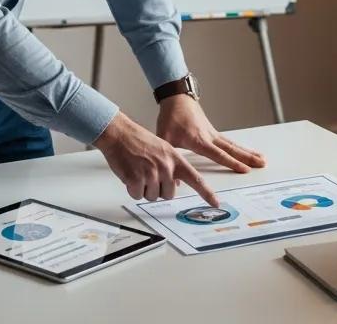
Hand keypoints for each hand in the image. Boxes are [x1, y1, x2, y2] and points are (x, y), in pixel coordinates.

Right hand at [94, 111, 221, 203]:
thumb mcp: (163, 149)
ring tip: (139, 171)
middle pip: (169, 194)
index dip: (206, 193)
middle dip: (159, 189)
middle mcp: (166, 166)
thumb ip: (172, 165)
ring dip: (145, 189)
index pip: (195, 178)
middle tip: (149, 174)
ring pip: (152, 197)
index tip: (215, 203)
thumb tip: (176, 183)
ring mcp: (151, 173)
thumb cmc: (139, 141)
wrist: (121, 134)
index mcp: (175, 158)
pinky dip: (132, 189)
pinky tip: (130, 174)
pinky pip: (137, 195)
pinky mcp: (136, 179)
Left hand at [156, 96, 265, 174]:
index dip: (232, 163)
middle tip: (262, 163)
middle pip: (232, 149)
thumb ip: (168, 159)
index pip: (218, 154)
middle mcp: (209, 136)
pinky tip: (246, 152)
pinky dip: (239, 148)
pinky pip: (229, 141)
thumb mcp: (164, 138)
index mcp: (199, 140)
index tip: (245, 169)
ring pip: (233, 144)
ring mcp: (213, 133)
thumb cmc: (171, 117)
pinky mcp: (212, 131)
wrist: (177, 98)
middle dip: (248, 157)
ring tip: (261, 159)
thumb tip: (171, 180)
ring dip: (248, 152)